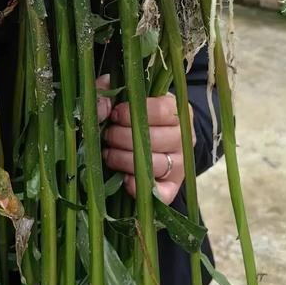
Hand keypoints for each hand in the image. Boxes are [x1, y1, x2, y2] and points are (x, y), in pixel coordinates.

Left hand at [97, 74, 194, 203]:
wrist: (158, 134)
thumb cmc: (136, 111)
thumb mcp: (125, 94)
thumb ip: (109, 91)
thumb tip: (101, 106)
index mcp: (177, 110)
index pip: (160, 111)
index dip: (131, 114)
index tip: (114, 115)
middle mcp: (184, 137)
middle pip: (154, 140)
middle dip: (121, 137)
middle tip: (107, 135)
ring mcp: (180, 163)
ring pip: (153, 165)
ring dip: (123, 160)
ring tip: (108, 153)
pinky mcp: (173, 185)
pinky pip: (162, 193)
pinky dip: (141, 188)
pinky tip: (124, 179)